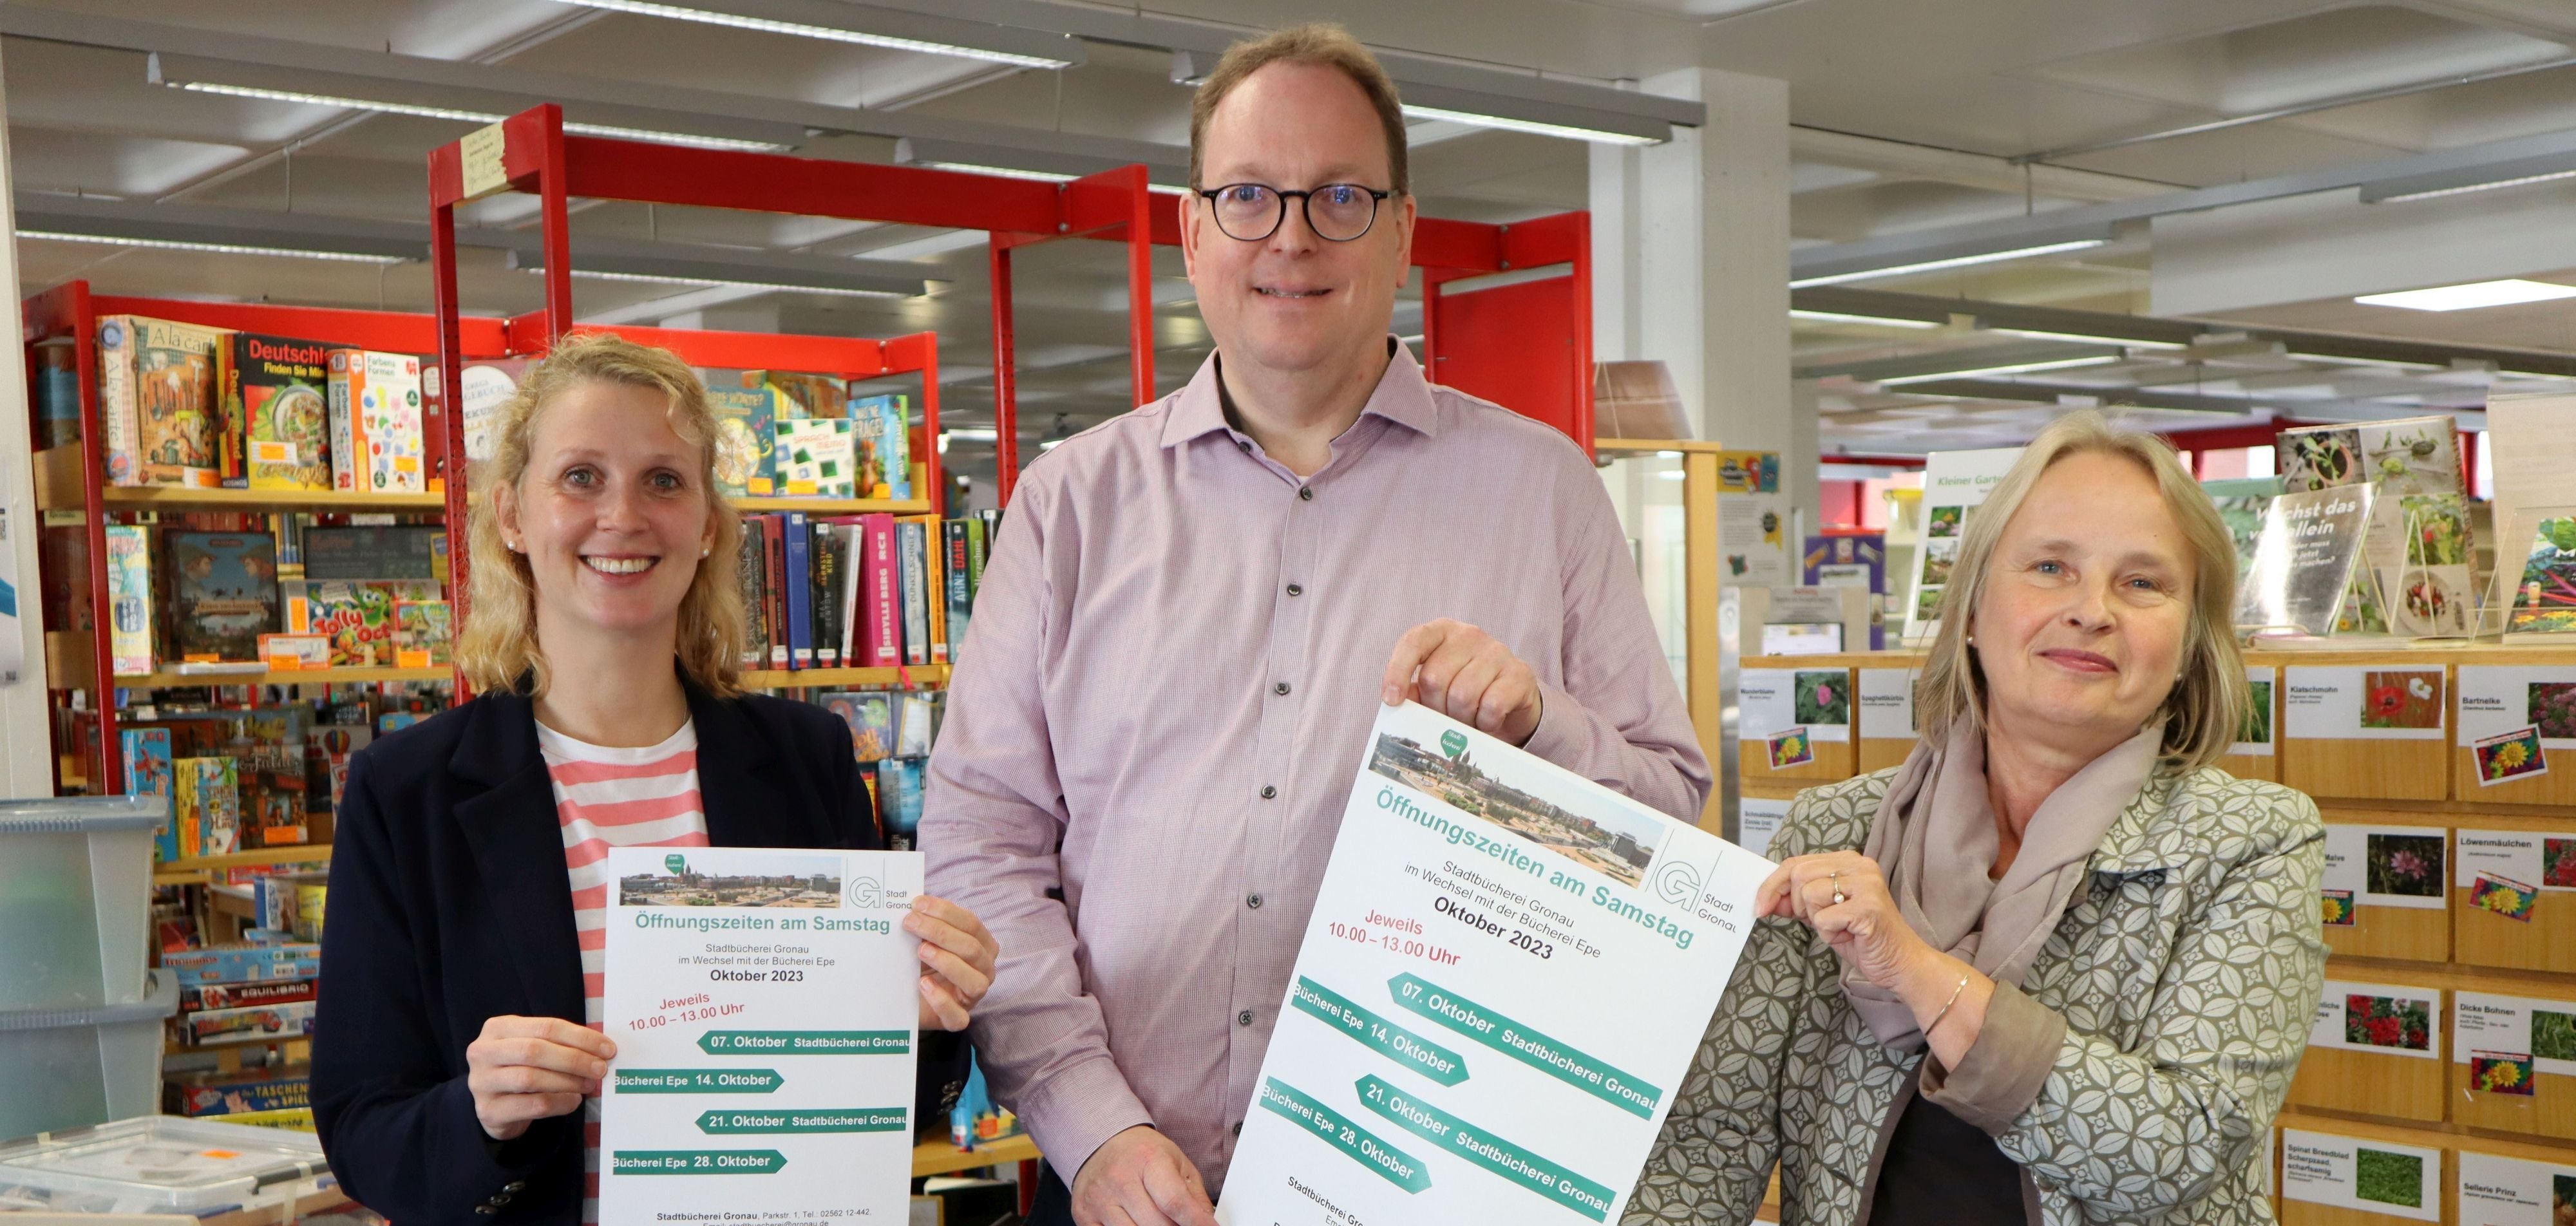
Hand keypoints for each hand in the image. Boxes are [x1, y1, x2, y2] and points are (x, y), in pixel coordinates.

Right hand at [465, 1015, 615, 1141]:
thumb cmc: (519, 1068)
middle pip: (535, 1050)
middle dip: (575, 1059)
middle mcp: (483, 1052)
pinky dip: (559, 1103)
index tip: (607, 1049)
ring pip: (531, 1078)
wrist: (494, 1106)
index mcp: (498, 1028)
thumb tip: (602, 1049)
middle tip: (600, 1069)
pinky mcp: (487, 1110)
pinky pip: (531, 1105)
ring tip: (589, 1085)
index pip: (546, 1027)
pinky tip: (574, 1101)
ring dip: (568, 1081)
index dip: (580, 1037)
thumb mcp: (532, 1047)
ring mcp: (481, 1082)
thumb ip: (559, 1043)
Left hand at [907, 895, 996, 1032]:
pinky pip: (958, 1016)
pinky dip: (941, 1000)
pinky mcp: (957, 1020)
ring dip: (948, 963)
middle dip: (940, 932)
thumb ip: (925, 921)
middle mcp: (983, 970)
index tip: (917, 905)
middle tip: (911, 923)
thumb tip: (914, 902)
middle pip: (972, 948)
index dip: (945, 912)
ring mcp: (972, 997)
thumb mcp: (924, 938)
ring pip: (974, 981)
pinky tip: (923, 985)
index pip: (971, 924)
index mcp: (981, 945)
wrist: (906, 996)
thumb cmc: (920, 962)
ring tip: (921, 951)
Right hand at [1072, 1126, 1216, 1225]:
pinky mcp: (1084, 1215)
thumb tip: (1208, 1222)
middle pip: (1157, 1224)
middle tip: (1181, 1223)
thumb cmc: (1142, 1153)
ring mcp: (1099, 1199)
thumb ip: (1194, 1195)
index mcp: (1148, 1159)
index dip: (1195, 1222)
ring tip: (1159, 1222)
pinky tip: (1136, 1222)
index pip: (1174, 1201)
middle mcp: (1119, 1179)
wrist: (1101, 1143)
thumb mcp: (1176, 1162)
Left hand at [1381, 619, 1542, 745]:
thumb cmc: (1464, 689)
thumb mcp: (1436, 687)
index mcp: (1441, 631)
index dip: (1397, 672)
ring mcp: (1497, 651)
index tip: (1391, 701)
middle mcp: (1469, 635)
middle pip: (1434, 678)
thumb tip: (1397, 702)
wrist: (1512, 697)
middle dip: (1435, 708)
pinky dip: (1484, 723)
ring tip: (1466, 720)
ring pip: (1462, 695)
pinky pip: (1491, 706)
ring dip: (1461, 719)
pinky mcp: (1519, 673)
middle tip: (1445, 717)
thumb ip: (1414, 691)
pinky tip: (1486, 721)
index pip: (1413, 642)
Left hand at [1755, 852, 1931, 991]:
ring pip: (1809, 895)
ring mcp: (1866, 884)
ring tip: (1841, 927)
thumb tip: (1766, 898)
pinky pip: (1824, 919)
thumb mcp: (1823, 914)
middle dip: (1797, 905)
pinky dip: (1829, 934)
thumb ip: (1797, 901)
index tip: (1759, 907)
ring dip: (1817, 921)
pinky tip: (1850, 936)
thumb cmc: (1861, 938)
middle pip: (1798, 874)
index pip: (1796, 863)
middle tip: (1819, 922)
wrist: (1900, 963)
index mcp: (1848, 861)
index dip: (1772, 885)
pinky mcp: (1868, 907)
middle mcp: (1859, 865)